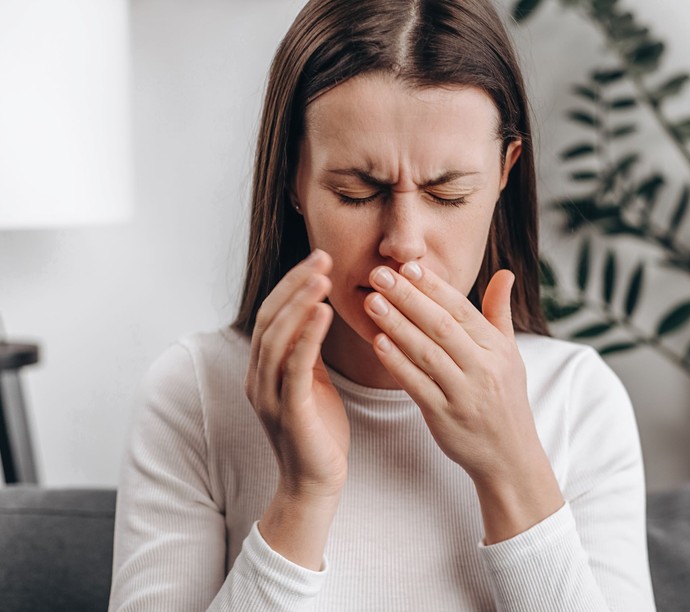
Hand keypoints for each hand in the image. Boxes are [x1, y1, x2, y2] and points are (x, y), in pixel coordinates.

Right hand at [245, 249, 348, 500]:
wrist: (315, 484)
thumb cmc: (318, 431)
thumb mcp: (310, 383)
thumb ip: (306, 351)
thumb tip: (316, 313)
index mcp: (262, 369)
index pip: (271, 315)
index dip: (291, 284)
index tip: (318, 259)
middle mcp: (257, 378)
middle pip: (270, 319)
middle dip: (295, 285)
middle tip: (321, 257)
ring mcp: (269, 396)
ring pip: (277, 339)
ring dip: (299, 304)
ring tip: (322, 277)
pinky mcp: (289, 412)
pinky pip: (295, 368)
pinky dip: (308, 337)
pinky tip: (324, 313)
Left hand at [363, 262, 563, 540]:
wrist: (509, 455)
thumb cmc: (504, 398)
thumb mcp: (510, 354)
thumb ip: (499, 313)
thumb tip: (505, 273)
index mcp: (497, 349)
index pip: (462, 310)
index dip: (434, 287)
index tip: (408, 265)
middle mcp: (483, 368)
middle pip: (441, 326)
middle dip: (408, 298)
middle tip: (380, 275)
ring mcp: (464, 394)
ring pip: (426, 353)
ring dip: (396, 325)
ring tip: (372, 302)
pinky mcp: (444, 417)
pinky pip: (417, 386)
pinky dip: (397, 363)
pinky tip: (377, 343)